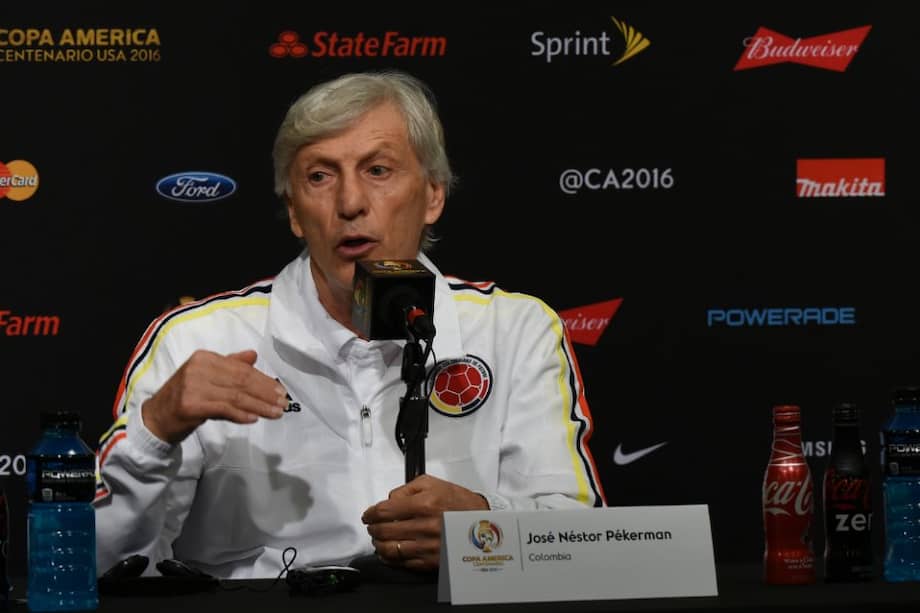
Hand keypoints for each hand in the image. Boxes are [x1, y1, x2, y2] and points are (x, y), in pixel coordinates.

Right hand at [142, 349, 286, 443]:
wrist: (155, 418)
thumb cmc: (185, 397)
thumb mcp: (206, 377)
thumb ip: (229, 366)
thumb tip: (253, 356)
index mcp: (204, 358)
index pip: (241, 369)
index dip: (263, 380)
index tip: (280, 390)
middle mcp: (198, 368)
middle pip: (241, 381)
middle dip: (265, 393)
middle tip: (283, 403)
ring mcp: (193, 386)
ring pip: (235, 396)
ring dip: (259, 406)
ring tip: (276, 413)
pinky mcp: (190, 405)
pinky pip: (223, 409)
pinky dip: (240, 414)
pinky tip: (254, 419)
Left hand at [361, 474, 488, 570]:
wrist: (479, 521)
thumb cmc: (457, 501)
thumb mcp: (431, 483)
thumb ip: (405, 489)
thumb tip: (389, 501)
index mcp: (424, 504)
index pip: (384, 511)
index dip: (370, 513)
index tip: (368, 515)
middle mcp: (425, 526)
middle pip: (384, 531)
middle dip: (372, 528)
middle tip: (371, 526)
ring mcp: (428, 546)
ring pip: (390, 549)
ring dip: (378, 543)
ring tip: (378, 538)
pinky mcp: (430, 560)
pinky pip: (402, 563)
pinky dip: (390, 558)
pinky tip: (388, 551)